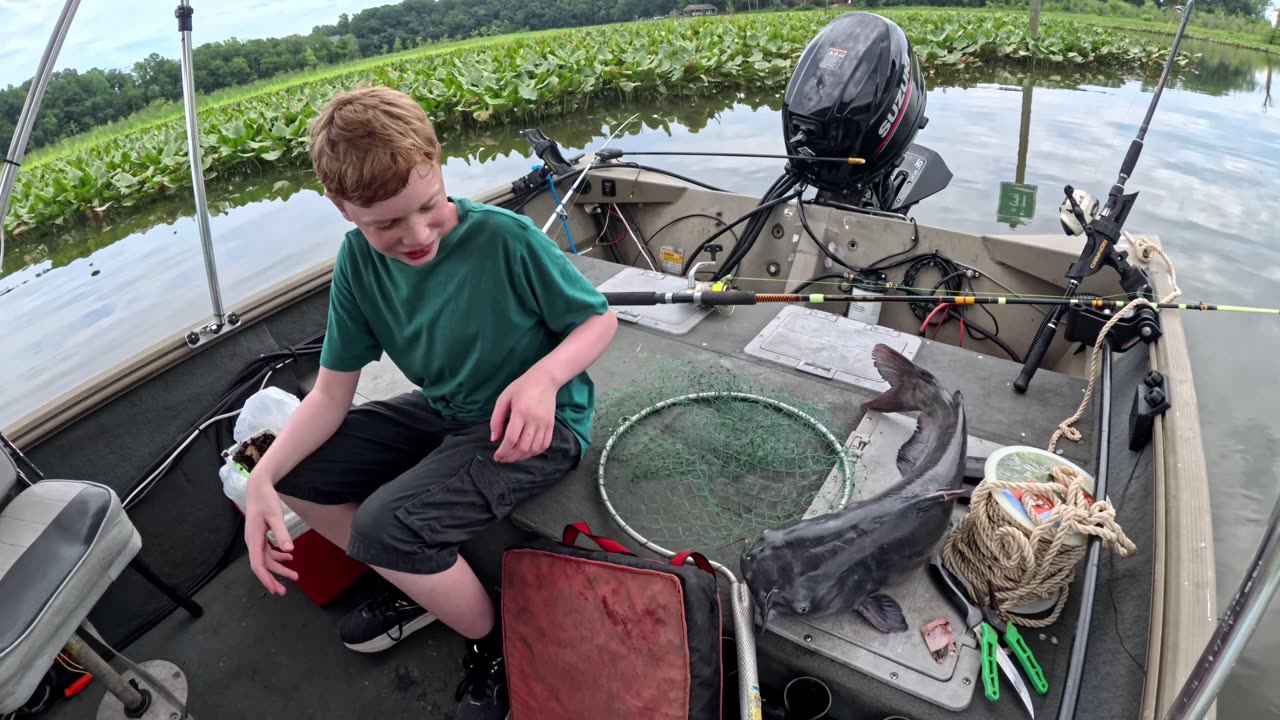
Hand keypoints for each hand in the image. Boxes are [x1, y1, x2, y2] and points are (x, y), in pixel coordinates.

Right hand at [244, 475, 297, 595]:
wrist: (258, 488)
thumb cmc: (265, 500)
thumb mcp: (275, 516)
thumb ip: (282, 533)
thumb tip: (289, 550)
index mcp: (253, 540)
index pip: (258, 564)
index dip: (266, 578)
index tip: (274, 589)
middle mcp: (252, 542)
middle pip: (262, 565)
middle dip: (274, 578)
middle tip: (285, 591)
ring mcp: (256, 539)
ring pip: (267, 558)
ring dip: (279, 567)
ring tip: (294, 575)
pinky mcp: (261, 535)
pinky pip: (268, 550)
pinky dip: (278, 555)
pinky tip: (289, 556)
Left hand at [490, 368, 558, 462]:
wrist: (545, 380)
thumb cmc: (521, 387)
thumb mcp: (504, 398)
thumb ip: (496, 419)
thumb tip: (494, 439)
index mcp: (520, 412)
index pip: (511, 438)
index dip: (503, 451)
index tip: (497, 456)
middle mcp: (534, 420)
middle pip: (523, 447)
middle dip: (511, 457)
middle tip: (503, 459)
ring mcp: (545, 423)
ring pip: (534, 449)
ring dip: (522, 457)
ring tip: (513, 457)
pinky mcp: (551, 425)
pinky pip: (544, 445)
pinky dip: (535, 452)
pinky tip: (527, 452)